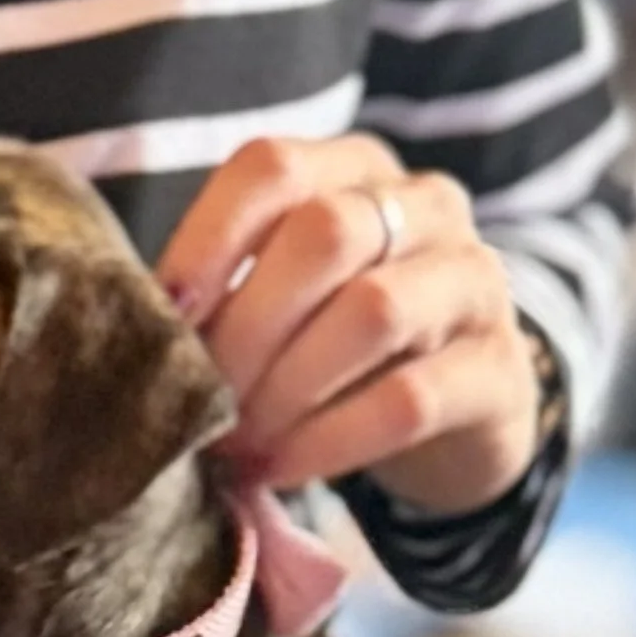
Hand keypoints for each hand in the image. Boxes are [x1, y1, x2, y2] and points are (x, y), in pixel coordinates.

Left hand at [158, 133, 550, 516]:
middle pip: (323, 235)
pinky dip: (330, 440)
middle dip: (245, 328)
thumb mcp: (285, 301)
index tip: (164, 318)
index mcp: (353, 169)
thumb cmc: (339, 347)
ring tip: (238, 444)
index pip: (272, 167)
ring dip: (286, 388)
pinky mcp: (498, 369)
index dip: (206, 240)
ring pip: (373, 312)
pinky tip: (283, 469)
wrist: (460, 413)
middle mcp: (425, 205)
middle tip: (200, 402)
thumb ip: (225, 297)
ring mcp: (473, 281)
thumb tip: (137, 337)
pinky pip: (408, 400)